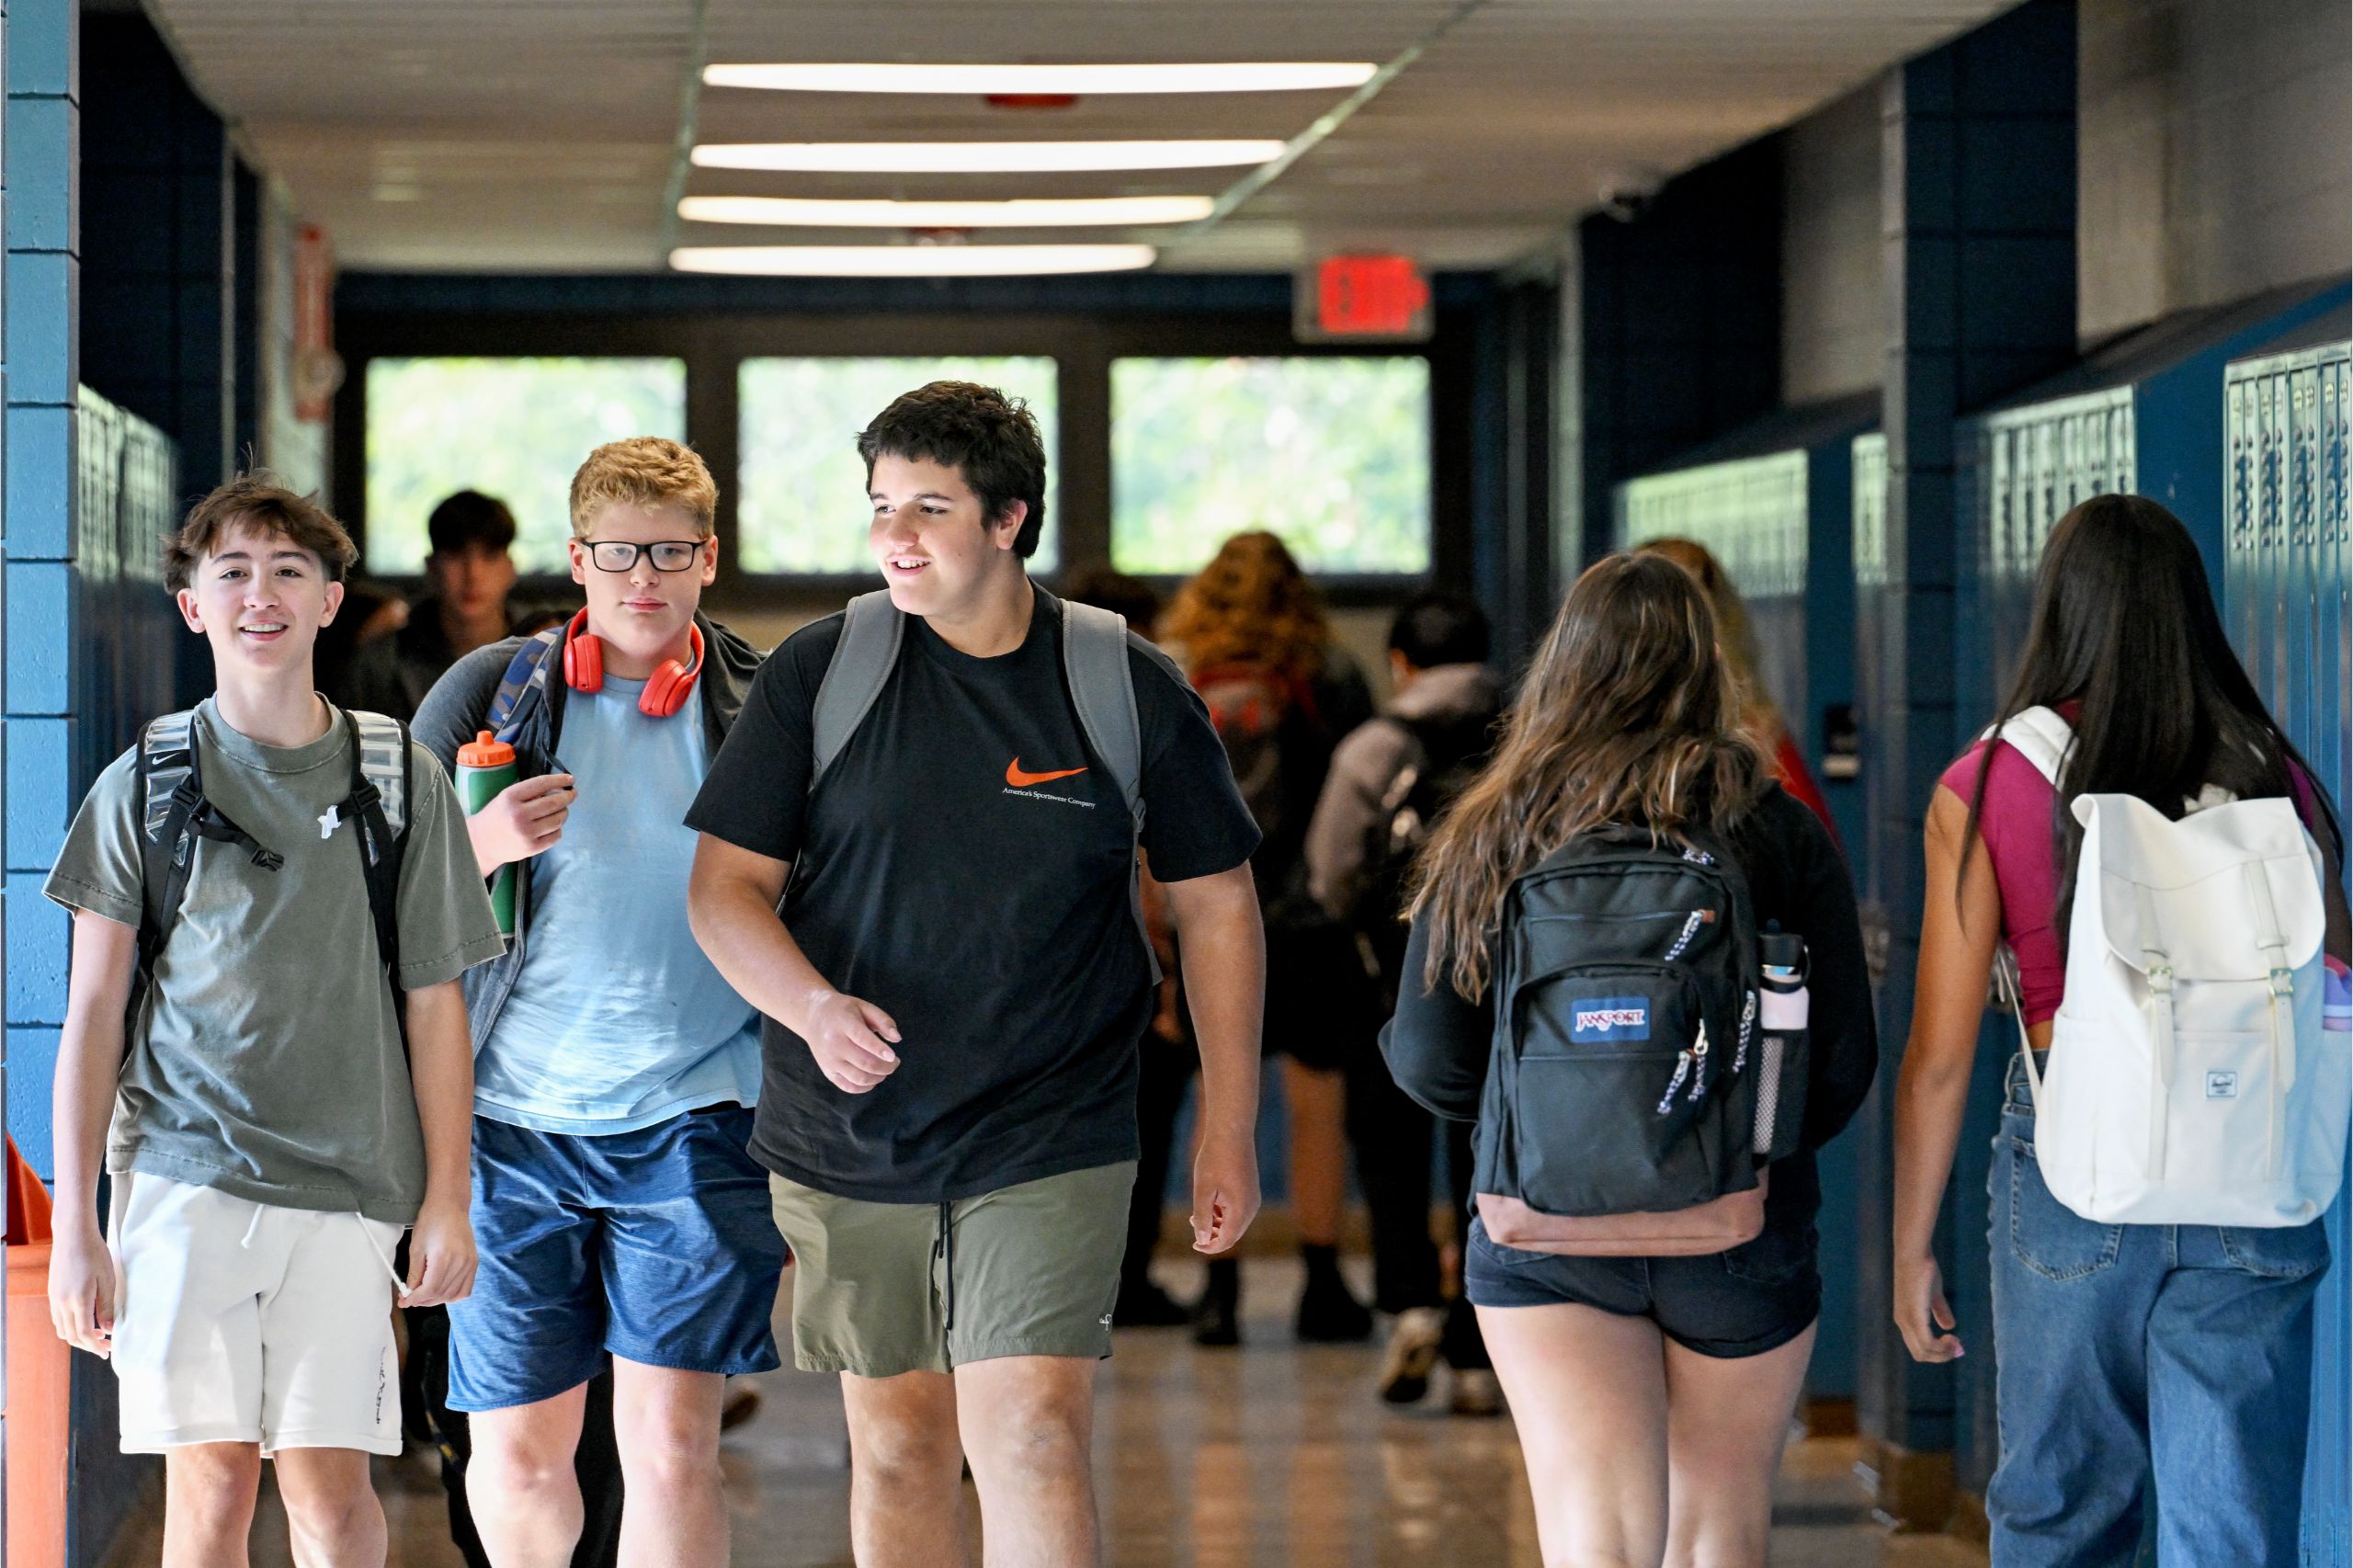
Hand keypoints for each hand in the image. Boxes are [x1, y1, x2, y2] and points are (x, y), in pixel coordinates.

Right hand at [48, 1221, 118, 1356]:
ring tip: (97, 1336)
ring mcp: (55, 1298)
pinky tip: (84, 1321)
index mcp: (78, 1300)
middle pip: (71, 1336)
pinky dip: (70, 1326)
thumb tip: (109, 1329)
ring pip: (62, 1329)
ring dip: (78, 1337)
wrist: (73, 1235)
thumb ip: (107, 1306)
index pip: (84, 1334)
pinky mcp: (53, 1293)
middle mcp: (62, 1302)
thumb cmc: (95, 1253)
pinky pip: (58, 1318)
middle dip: (88, 1345)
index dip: (96, 1346)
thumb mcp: (108, 1279)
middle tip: (105, 1347)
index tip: (108, 1350)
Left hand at [404, 1196, 477, 1307]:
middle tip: (411, 1298)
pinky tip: (441, 1291)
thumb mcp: (416, 1248)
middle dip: (423, 1300)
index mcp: (444, 1257)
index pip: (430, 1289)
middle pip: (441, 1293)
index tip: (404, 1302)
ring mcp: (470, 1263)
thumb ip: (414, 1274)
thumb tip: (409, 1294)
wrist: (450, 1206)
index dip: (415, 1299)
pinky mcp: (474, 1263)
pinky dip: (453, 1295)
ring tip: (424, 1295)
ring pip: (453, 1295)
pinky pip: (465, 1289)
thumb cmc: (431, 1221)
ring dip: (437, 1299)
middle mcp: (460, 1262)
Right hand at [470, 773, 575, 870]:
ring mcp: (526, 833)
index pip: (542, 784)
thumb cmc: (497, 815)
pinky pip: (556, 835)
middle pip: (554, 802)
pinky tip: (552, 825)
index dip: (559, 780)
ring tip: (561, 810)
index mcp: (510, 797)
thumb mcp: (507, 797)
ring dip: (564, 812)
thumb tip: (559, 787)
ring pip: (558, 819)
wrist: (481, 842)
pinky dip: (558, 828)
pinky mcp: (532, 848)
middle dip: (567, 797)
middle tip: (572, 794)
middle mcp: (519, 815)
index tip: (570, 779)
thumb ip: (530, 792)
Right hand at [801, 990, 900, 1093]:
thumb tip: (897, 1039)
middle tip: (895, 1062)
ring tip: (885, 1070)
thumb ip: (883, 1020)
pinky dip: (865, 1087)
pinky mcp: (828, 1072)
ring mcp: (830, 1060)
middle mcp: (834, 1044)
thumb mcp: (863, 1006)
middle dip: (886, 1067)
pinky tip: (873, 1078)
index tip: (894, 1056)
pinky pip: (849, 1087)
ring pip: (859, 1078)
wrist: (813, 1017)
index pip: (863, 1039)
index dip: (880, 1050)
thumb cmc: (844, 1011)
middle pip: (864, 1063)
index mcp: (843, 1024)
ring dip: (878, 1078)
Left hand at [1189, 1130, 1260, 1254]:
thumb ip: (1202, 1217)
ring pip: (1235, 1223)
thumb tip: (1202, 1240)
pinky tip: (1209, 1205)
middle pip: (1233, 1234)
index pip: (1227, 1240)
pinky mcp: (1250, 1190)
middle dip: (1213, 1237)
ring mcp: (1253, 1198)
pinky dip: (1223, 1214)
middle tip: (1193, 1230)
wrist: (1231, 1133)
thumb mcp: (1203, 1190)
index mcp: (1241, 1210)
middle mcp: (1251, 1207)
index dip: (1210, 1247)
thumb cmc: (1215, 1159)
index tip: (1195, 1245)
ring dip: (1217, 1225)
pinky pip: (1238, 1211)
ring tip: (1196, 1217)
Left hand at [1894, 1252, 1962, 1362]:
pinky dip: (1941, 1346)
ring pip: (1923, 1352)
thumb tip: (1950, 1326)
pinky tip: (1952, 1337)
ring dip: (1944, 1353)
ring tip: (1957, 1343)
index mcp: (1905, 1320)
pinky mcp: (1913, 1315)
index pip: (1918, 1348)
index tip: (1956, 1344)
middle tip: (1959, 1348)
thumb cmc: (1923, 1270)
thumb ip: (1940, 1310)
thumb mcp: (1934, 1294)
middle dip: (1942, 1356)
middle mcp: (1902, 1323)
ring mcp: (1906, 1320)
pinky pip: (1926, 1342)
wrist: (1914, 1254)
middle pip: (1920, 1354)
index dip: (1938, 1352)